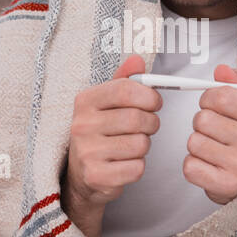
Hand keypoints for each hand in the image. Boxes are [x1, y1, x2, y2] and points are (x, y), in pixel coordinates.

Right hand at [61, 53, 160, 236]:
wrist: (81, 175)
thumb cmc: (99, 134)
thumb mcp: (106, 103)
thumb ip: (123, 80)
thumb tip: (137, 60)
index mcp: (85, 101)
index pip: (125, 89)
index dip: (149, 96)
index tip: (154, 103)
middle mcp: (82, 125)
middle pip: (136, 118)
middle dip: (151, 123)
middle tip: (148, 126)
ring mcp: (87, 152)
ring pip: (140, 144)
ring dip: (144, 146)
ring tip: (131, 145)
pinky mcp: (97, 176)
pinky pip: (136, 168)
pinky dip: (138, 167)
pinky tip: (125, 163)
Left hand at [183, 64, 236, 205]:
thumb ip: (235, 85)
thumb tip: (223, 69)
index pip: (219, 95)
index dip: (207, 99)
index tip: (213, 107)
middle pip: (202, 119)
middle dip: (201, 124)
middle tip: (215, 133)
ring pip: (193, 142)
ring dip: (197, 145)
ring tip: (213, 150)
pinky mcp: (226, 185)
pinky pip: (190, 166)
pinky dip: (194, 166)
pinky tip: (209, 165)